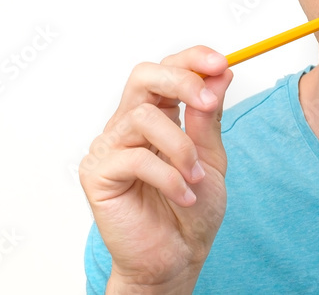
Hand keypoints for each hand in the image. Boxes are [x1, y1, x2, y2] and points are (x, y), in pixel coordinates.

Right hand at [80, 46, 232, 292]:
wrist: (176, 259)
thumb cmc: (192, 210)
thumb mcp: (211, 157)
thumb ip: (208, 117)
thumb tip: (220, 73)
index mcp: (158, 115)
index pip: (167, 69)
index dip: (192, 59)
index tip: (221, 62)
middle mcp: (128, 125)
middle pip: (143, 76)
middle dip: (180, 81)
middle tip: (207, 101)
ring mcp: (110, 147)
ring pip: (144, 117)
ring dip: (181, 146)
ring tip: (196, 177)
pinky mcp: (97, 174)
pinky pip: (136, 158)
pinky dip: (169, 177)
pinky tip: (183, 196)